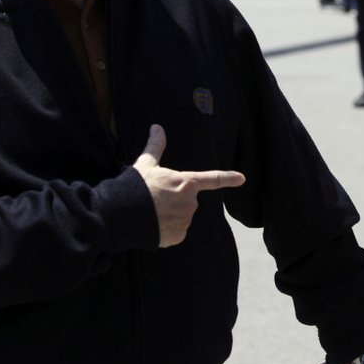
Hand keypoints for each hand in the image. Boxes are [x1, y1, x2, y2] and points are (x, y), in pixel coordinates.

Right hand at [132, 124, 244, 246]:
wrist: (121, 214)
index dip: (228, 178)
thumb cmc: (134, 187)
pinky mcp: (177, 236)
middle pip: (187, 200)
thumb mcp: (145, 164)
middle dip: (175, 200)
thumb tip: (157, 127)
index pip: (212, 179)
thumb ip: (155, 146)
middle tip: (155, 199)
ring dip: (170, 215)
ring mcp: (185, 220)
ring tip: (151, 212)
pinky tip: (153, 225)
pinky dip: (166, 230)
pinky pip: (175, 232)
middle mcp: (190, 202)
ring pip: (181, 217)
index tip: (242, 178)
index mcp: (186, 183)